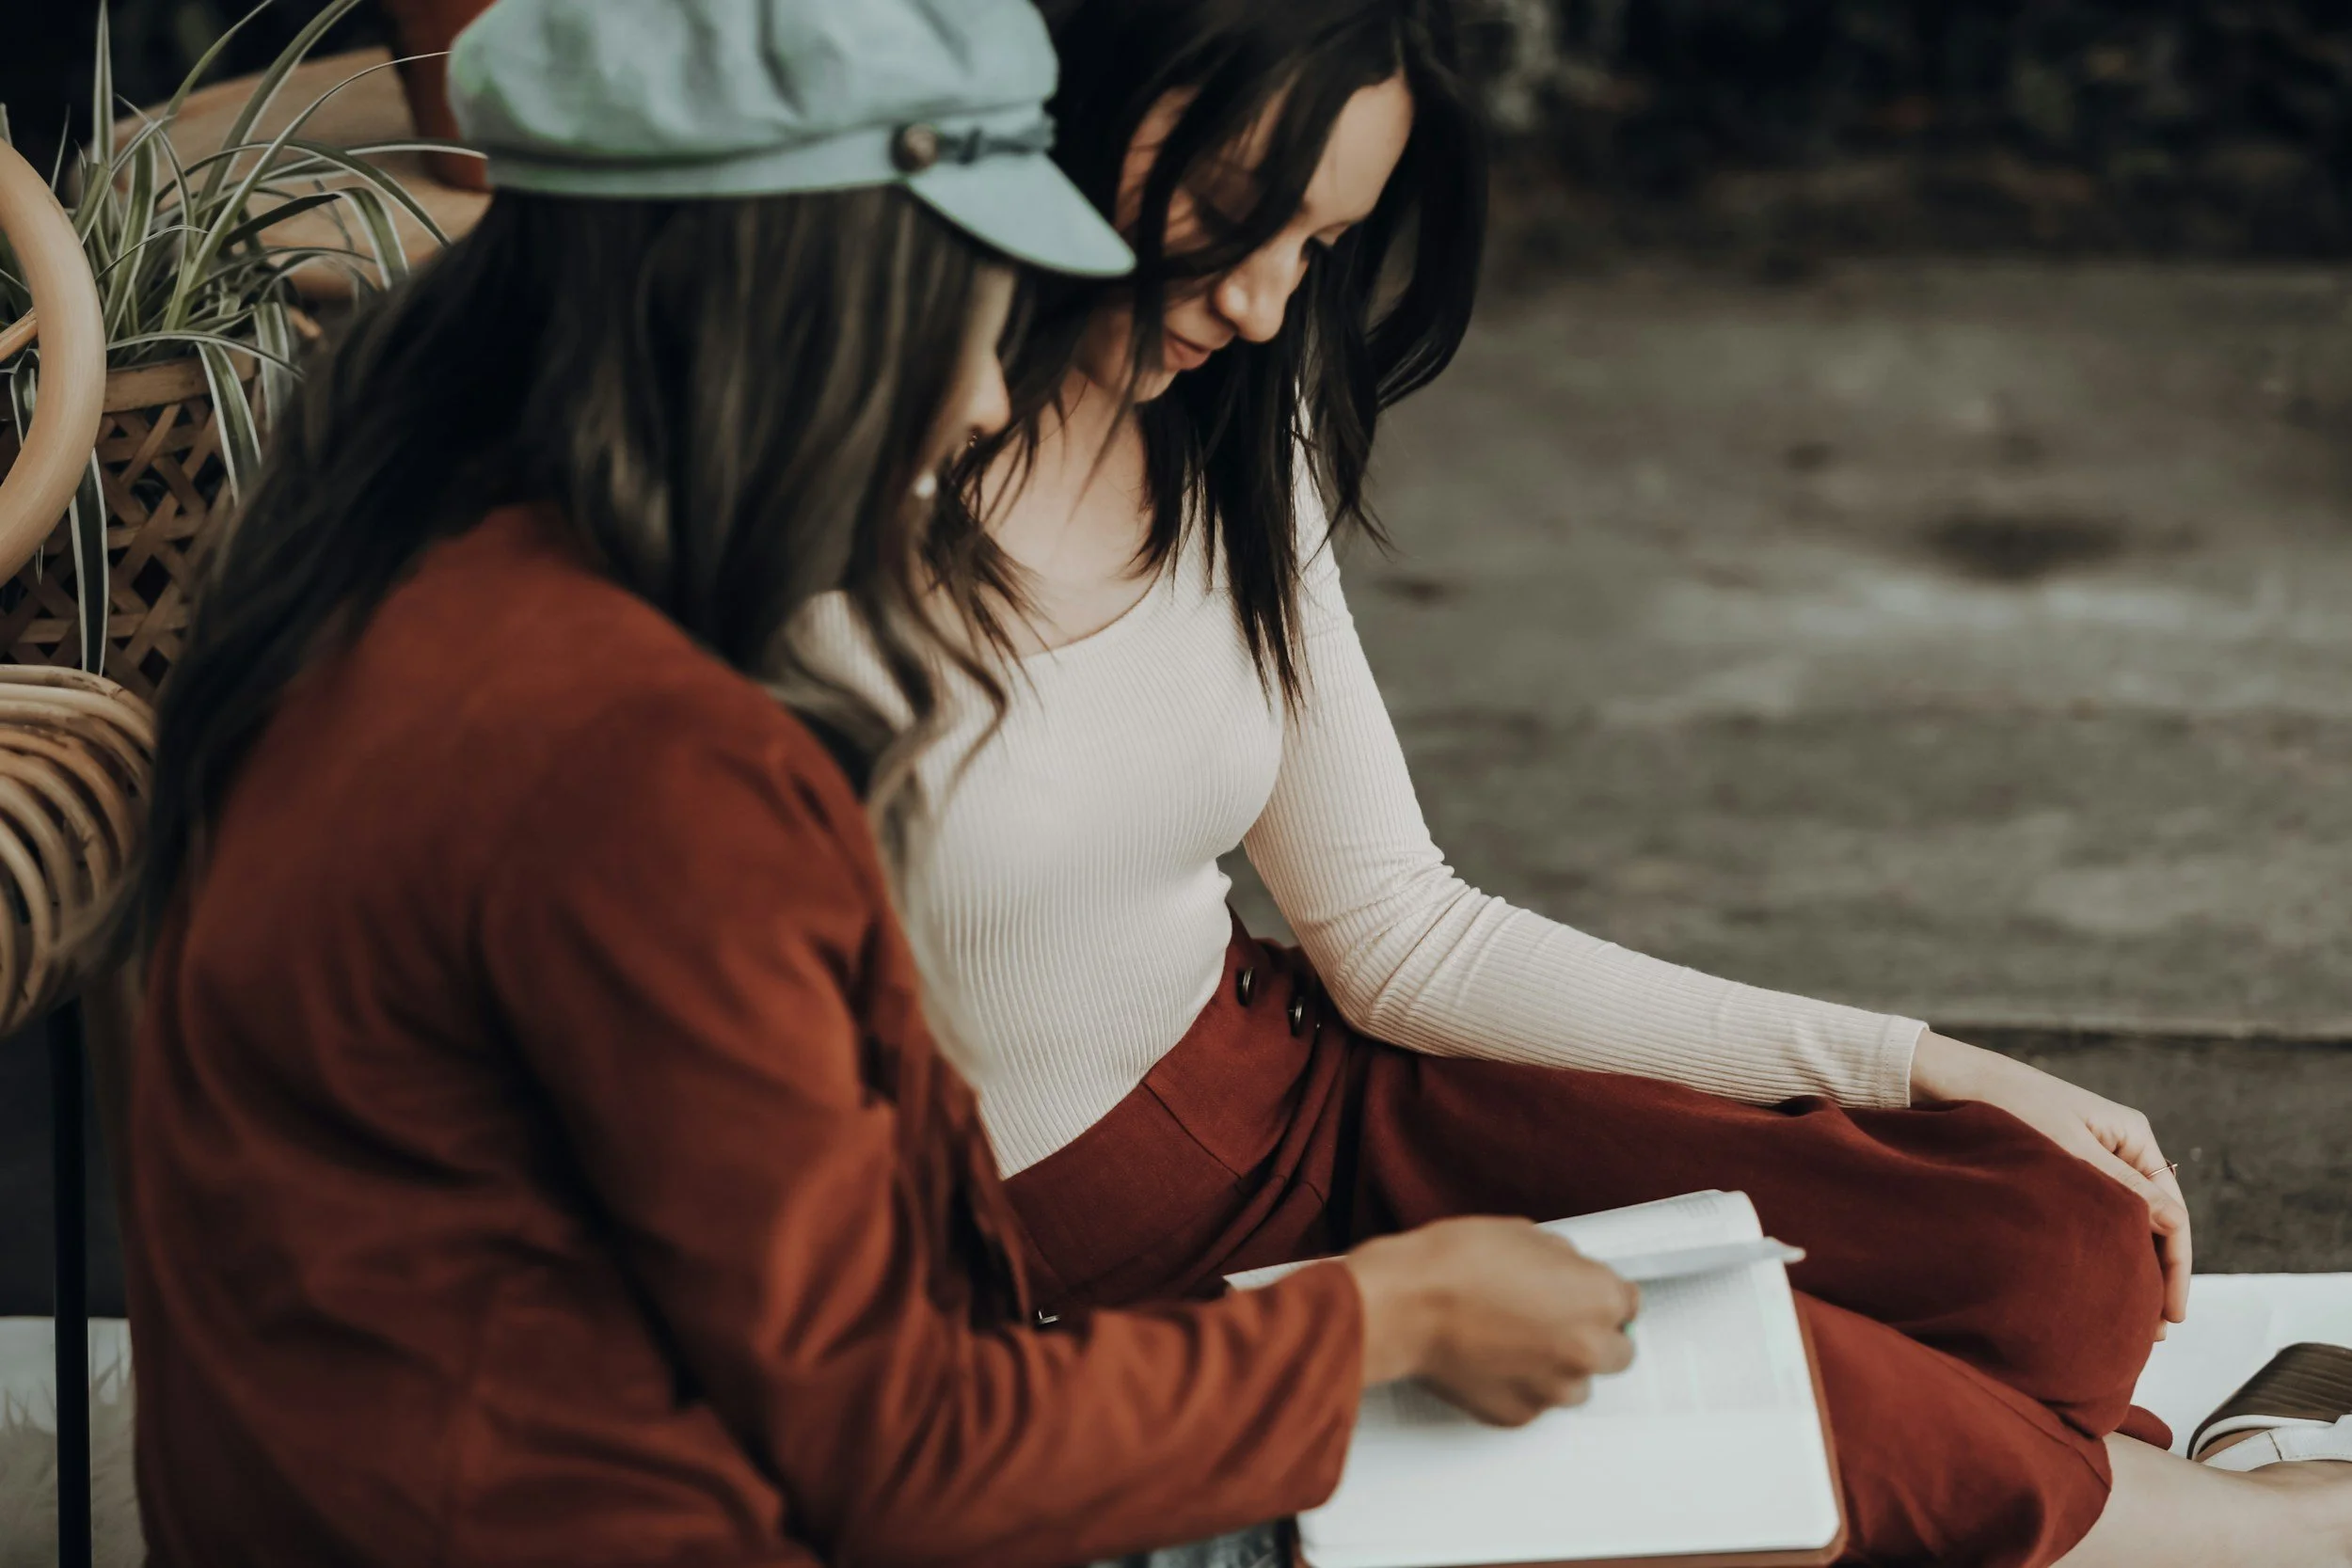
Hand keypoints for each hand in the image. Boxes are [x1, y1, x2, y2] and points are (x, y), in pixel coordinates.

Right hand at [1343, 1216, 1638, 1425]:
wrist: (1406, 1305)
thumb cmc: (1455, 1265)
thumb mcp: (1523, 1235)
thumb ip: (1562, 1261)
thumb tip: (1566, 1272)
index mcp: (1598, 1298)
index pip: (1631, 1304)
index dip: (1603, 1296)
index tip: (1587, 1297)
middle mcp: (1587, 1349)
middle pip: (1618, 1353)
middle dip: (1594, 1336)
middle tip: (1557, 1320)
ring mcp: (1553, 1388)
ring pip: (1577, 1384)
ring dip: (1559, 1366)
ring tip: (1517, 1341)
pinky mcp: (1519, 1414)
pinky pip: (1534, 1402)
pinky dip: (1520, 1386)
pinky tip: (1493, 1359)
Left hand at [1910, 1031, 2190, 1329]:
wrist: (1954, 1082)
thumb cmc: (2010, 1108)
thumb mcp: (2070, 1152)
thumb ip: (2123, 1189)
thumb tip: (2174, 1226)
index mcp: (2134, 1137)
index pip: (2173, 1214)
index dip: (2176, 1267)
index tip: (2170, 1313)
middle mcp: (2120, 1148)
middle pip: (2154, 1223)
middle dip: (2156, 1274)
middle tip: (2153, 1330)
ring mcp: (2093, 1160)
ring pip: (2124, 1222)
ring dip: (2129, 1265)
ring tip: (2128, 1315)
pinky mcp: (2064, 1170)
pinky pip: (2095, 1215)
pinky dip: (2102, 1247)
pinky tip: (2097, 1280)